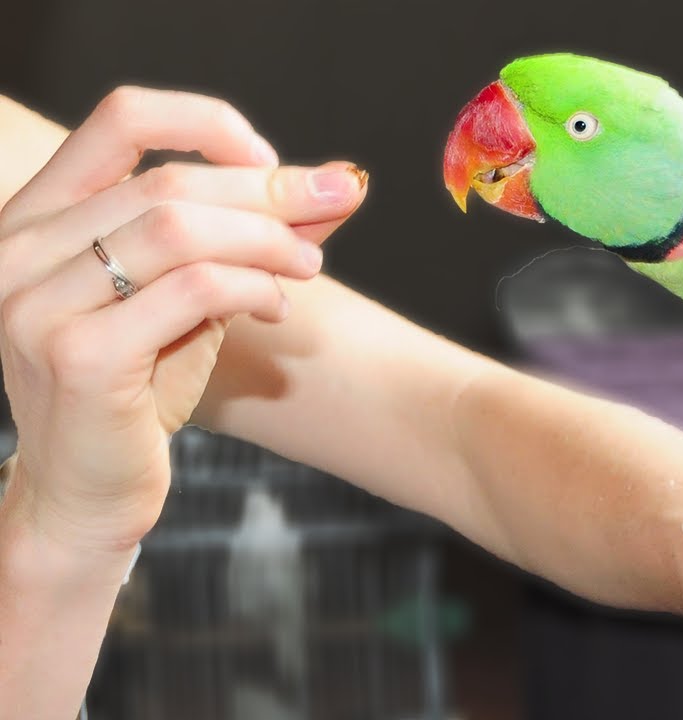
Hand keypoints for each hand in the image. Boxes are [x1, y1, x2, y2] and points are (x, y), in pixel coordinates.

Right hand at [0, 86, 366, 550]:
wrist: (86, 494)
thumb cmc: (139, 388)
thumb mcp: (191, 294)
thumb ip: (246, 236)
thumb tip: (342, 183)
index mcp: (36, 216)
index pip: (122, 119)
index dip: (209, 124)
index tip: (273, 162)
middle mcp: (18, 248)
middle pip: (169, 181)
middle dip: (270, 191)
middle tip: (334, 204)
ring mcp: (37, 301)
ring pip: (181, 230)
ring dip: (267, 241)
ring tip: (308, 267)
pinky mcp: (78, 355)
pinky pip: (192, 290)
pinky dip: (252, 287)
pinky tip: (275, 307)